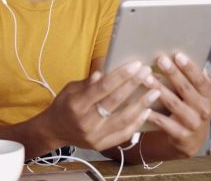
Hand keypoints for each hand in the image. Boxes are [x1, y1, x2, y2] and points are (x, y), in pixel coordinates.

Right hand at [44, 61, 158, 150]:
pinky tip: (147, 111)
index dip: (121, 76)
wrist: (54, 131)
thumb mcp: (70, 89)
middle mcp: (86, 121)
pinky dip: (136, 122)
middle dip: (133, 85)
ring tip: (155, 91)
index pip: (103, 88)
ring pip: (123, 119)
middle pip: (115, 101)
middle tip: (147, 73)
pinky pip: (123, 133)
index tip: (135, 65)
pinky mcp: (101, 145)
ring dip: (141, 104)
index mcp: (76, 104)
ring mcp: (94, 136)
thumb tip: (103, 73)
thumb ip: (88, 83)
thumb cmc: (64, 105)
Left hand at [147, 53, 210, 156]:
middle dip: (172, 73)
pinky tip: (142, 105)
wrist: (192, 139)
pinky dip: (153, 114)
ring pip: (173, 104)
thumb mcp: (197, 94)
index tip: (177, 55)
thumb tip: (180, 55)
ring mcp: (193, 124)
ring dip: (159, 90)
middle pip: (186, 89)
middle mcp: (204, 109)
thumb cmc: (190, 107)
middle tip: (160, 59)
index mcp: (209, 96)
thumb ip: (192, 78)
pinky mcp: (181, 135)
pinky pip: (164, 123)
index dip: (189, 67)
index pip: (200, 79)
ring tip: (146, 78)